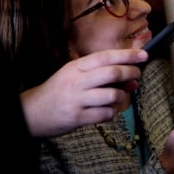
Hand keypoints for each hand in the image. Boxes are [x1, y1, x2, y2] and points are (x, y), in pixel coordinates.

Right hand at [20, 48, 147, 137]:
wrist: (30, 113)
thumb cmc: (58, 92)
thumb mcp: (74, 75)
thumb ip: (100, 74)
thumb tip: (131, 78)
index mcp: (76, 67)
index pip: (105, 57)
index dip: (127, 55)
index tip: (143, 55)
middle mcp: (76, 81)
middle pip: (112, 73)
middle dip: (130, 73)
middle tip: (137, 76)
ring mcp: (76, 100)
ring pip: (112, 95)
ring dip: (122, 96)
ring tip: (119, 97)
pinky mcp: (77, 118)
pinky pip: (105, 114)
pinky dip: (112, 113)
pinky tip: (107, 111)